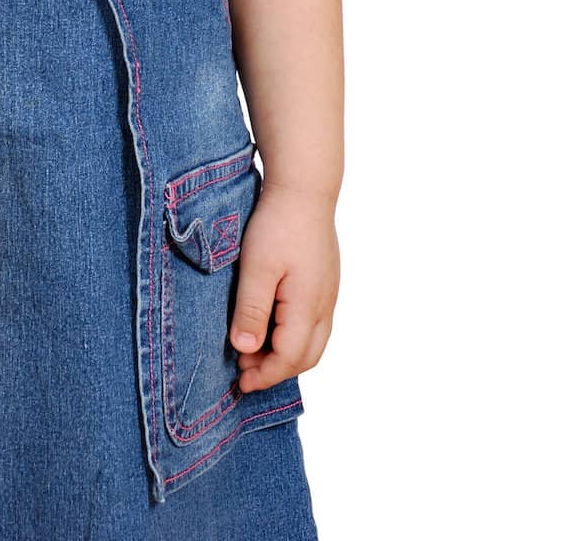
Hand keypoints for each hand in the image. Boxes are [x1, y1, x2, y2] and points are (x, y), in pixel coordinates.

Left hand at [229, 182, 339, 392]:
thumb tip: (246, 351)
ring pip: (314, 342)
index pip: (290, 358)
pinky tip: (273, 326)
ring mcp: (329, 293)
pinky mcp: (326, 282)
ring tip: (255, 351)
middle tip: (245, 371)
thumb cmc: (278, 223)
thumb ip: (252, 310)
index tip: (240, 381)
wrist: (305, 188)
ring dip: (286, 355)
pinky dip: (294, 337)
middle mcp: (325, 304)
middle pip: (307, 356)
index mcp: (309, 305)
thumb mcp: (257, 267)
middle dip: (277, 371)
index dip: (265, 375)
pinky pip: (315, 324)